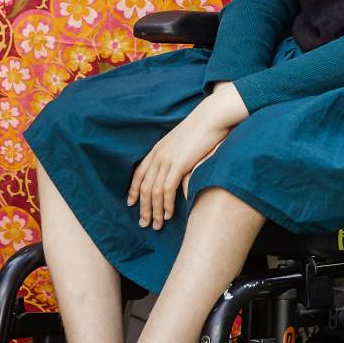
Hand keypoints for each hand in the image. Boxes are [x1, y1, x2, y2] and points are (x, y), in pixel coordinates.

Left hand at [127, 86, 246, 229]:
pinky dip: (166, 204)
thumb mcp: (183, 143)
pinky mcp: (179, 164)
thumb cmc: (202, 130)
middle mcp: (158, 155)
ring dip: (154, 211)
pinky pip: (168, 189)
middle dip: (143, 208)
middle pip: (144, 187)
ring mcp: (167, 159)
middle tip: (144, 224)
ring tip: (157, 225)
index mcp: (157, 149)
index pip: (138, 174)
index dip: (134, 191)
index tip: (131, 204)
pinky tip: (168, 214)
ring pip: (154, 191)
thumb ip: (177, 159)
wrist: (211, 117)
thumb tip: (178, 175)